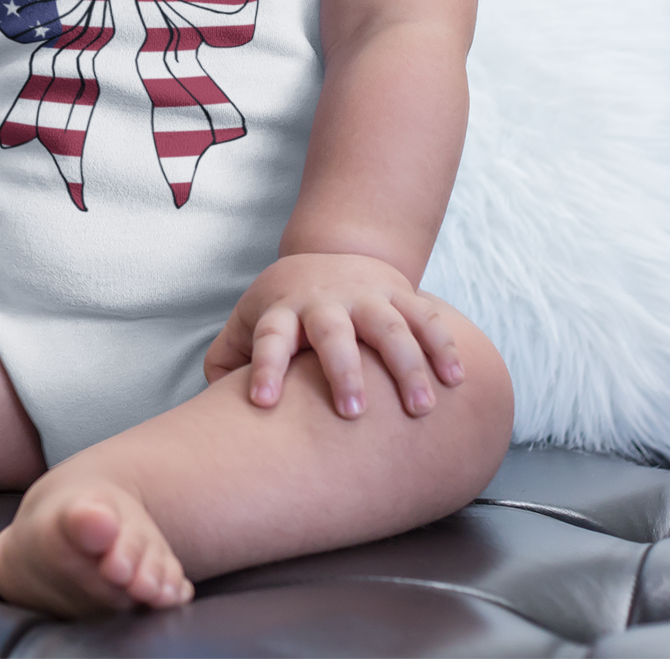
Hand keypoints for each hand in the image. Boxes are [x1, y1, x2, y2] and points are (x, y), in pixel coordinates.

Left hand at [203, 252, 464, 418]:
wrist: (333, 255)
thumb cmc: (284, 309)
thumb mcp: (248, 324)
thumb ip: (228, 361)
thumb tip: (214, 403)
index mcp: (282, 312)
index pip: (270, 338)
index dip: (265, 368)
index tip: (262, 403)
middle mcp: (324, 303)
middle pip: (333, 332)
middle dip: (343, 371)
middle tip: (351, 413)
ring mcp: (366, 297)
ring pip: (388, 327)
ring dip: (406, 366)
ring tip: (421, 409)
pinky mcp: (401, 297)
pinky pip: (426, 318)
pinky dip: (442, 346)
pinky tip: (455, 379)